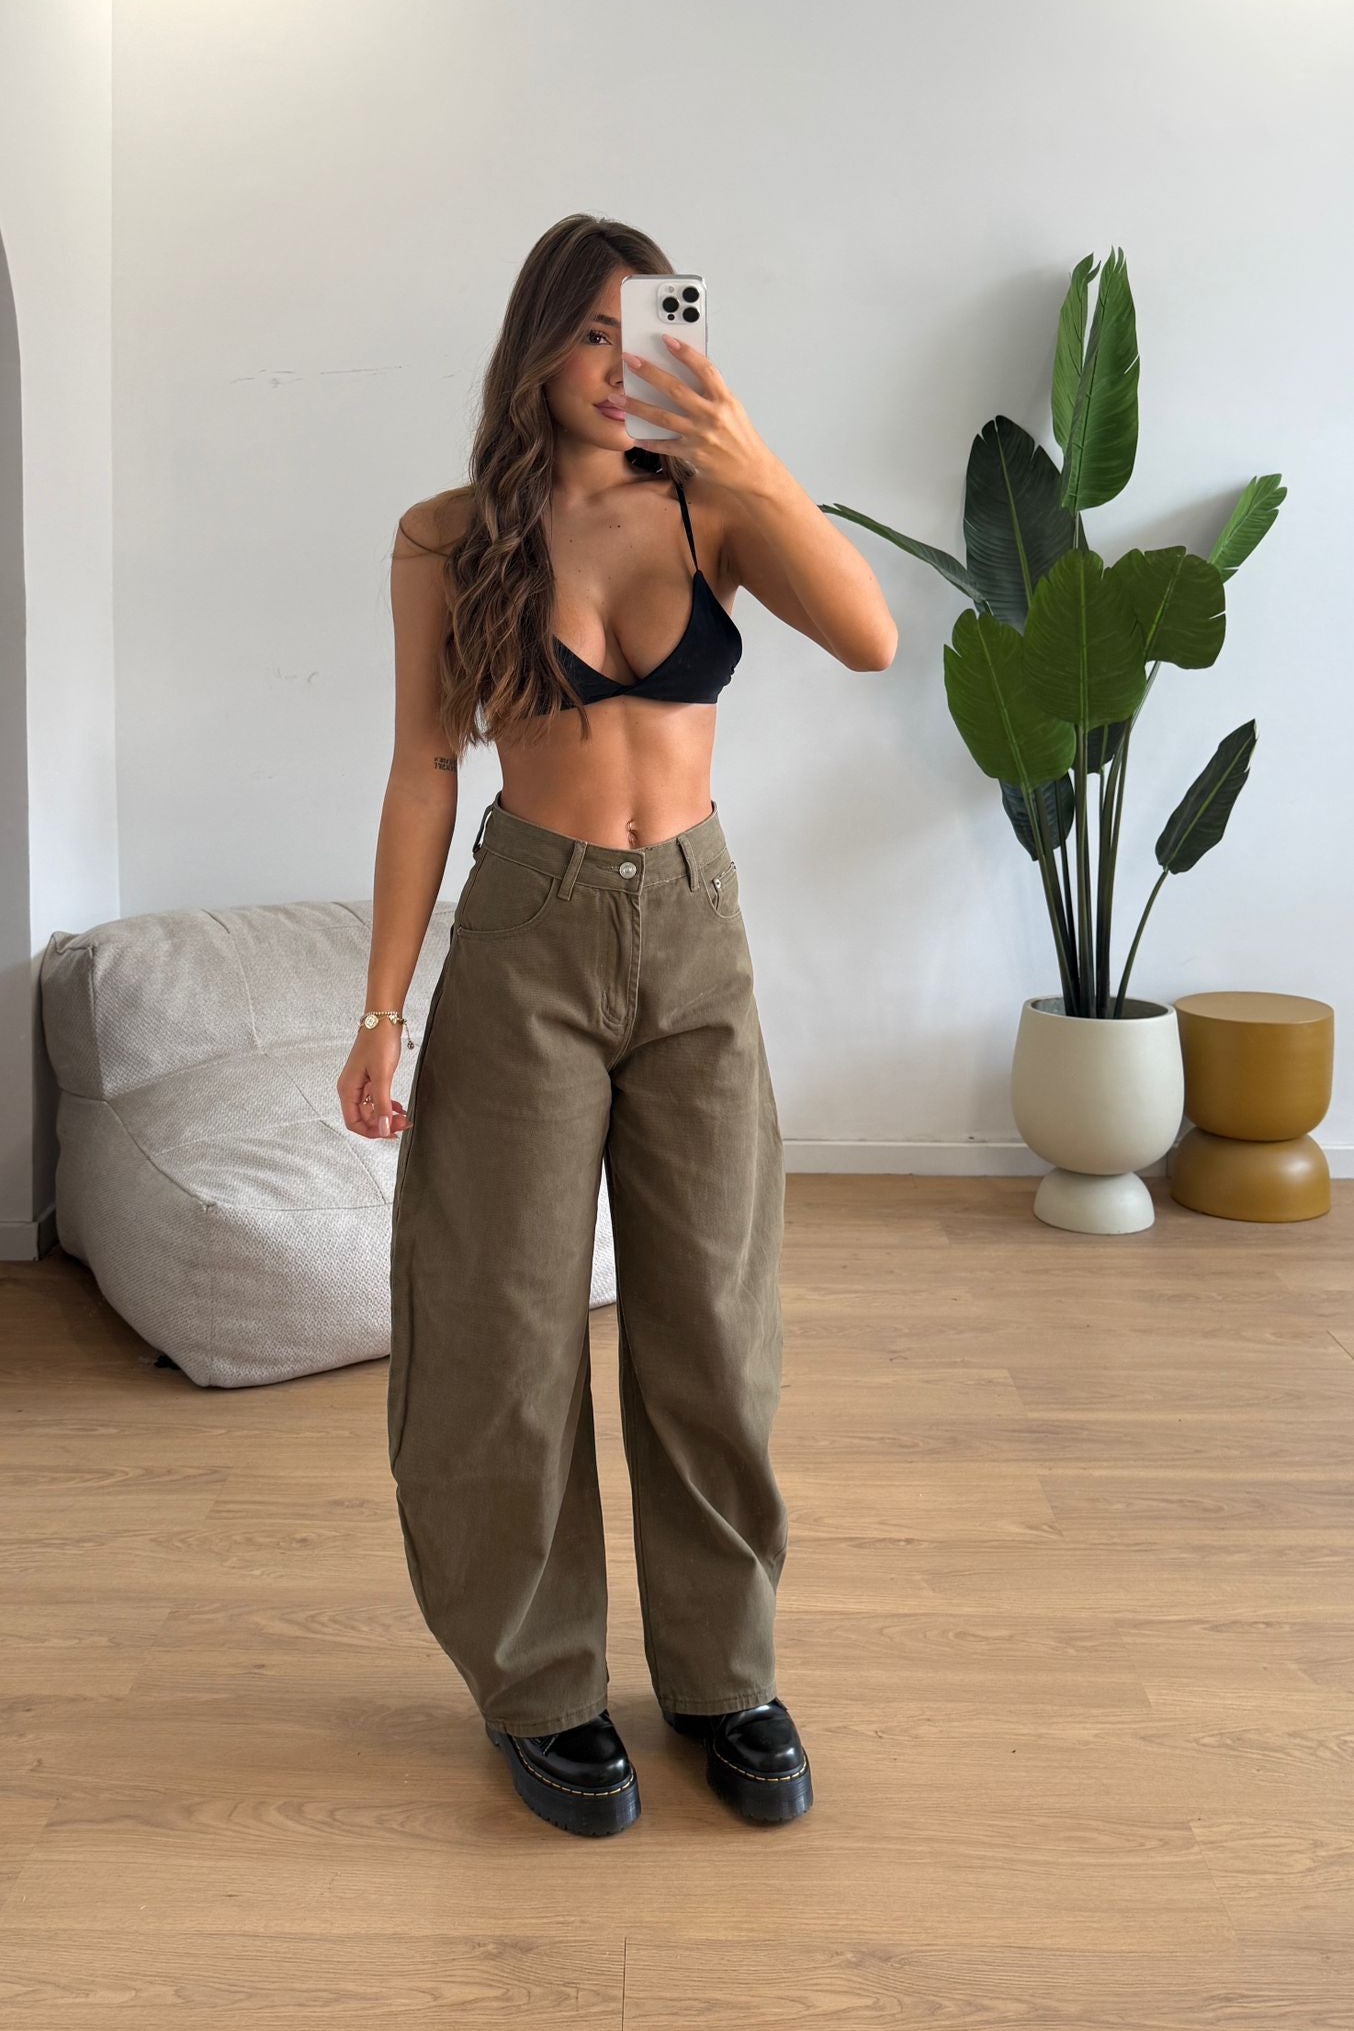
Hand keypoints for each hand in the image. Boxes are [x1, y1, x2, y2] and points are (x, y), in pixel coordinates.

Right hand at [336, 1028, 409, 1138]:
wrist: (384, 1020)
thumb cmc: (379, 1043)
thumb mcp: (382, 1076)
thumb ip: (382, 1104)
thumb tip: (383, 1129)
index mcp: (348, 1090)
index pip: (353, 1123)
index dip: (371, 1132)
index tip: (390, 1132)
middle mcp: (351, 1089)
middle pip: (364, 1118)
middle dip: (383, 1124)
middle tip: (405, 1123)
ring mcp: (360, 1085)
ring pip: (372, 1110)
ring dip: (387, 1116)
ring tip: (405, 1116)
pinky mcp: (370, 1079)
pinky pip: (376, 1100)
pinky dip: (387, 1105)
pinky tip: (399, 1107)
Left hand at [622, 335, 778, 493]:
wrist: (752, 470)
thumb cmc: (741, 438)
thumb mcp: (733, 409)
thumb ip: (712, 393)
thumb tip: (687, 374)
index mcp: (724, 400)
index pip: (704, 369)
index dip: (685, 353)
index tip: (667, 340)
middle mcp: (711, 416)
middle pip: (675, 389)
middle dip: (650, 373)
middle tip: (630, 360)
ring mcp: (700, 436)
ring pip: (662, 417)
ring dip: (637, 407)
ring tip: (618, 398)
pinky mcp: (693, 454)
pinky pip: (665, 446)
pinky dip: (649, 441)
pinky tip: (634, 435)